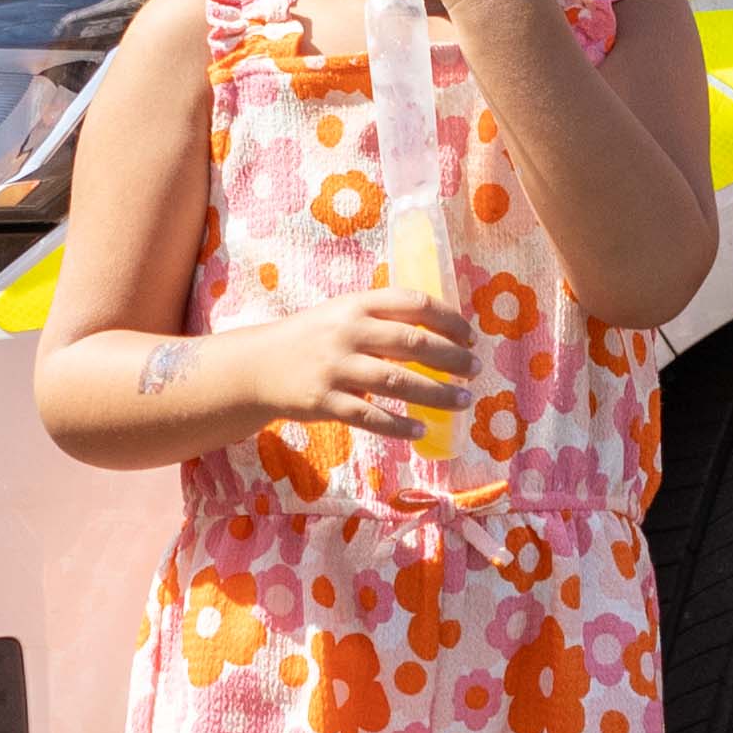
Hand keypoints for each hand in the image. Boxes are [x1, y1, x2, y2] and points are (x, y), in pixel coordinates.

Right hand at [242, 282, 472, 433]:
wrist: (257, 367)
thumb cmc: (311, 339)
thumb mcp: (342, 315)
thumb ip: (382, 318)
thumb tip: (440, 331)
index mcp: (356, 305)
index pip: (413, 303)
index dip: (448, 319)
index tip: (469, 336)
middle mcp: (348, 332)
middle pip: (413, 342)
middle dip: (451, 357)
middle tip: (475, 369)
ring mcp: (335, 368)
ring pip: (398, 381)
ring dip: (437, 393)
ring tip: (463, 400)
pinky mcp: (325, 401)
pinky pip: (371, 416)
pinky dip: (400, 425)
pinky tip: (421, 430)